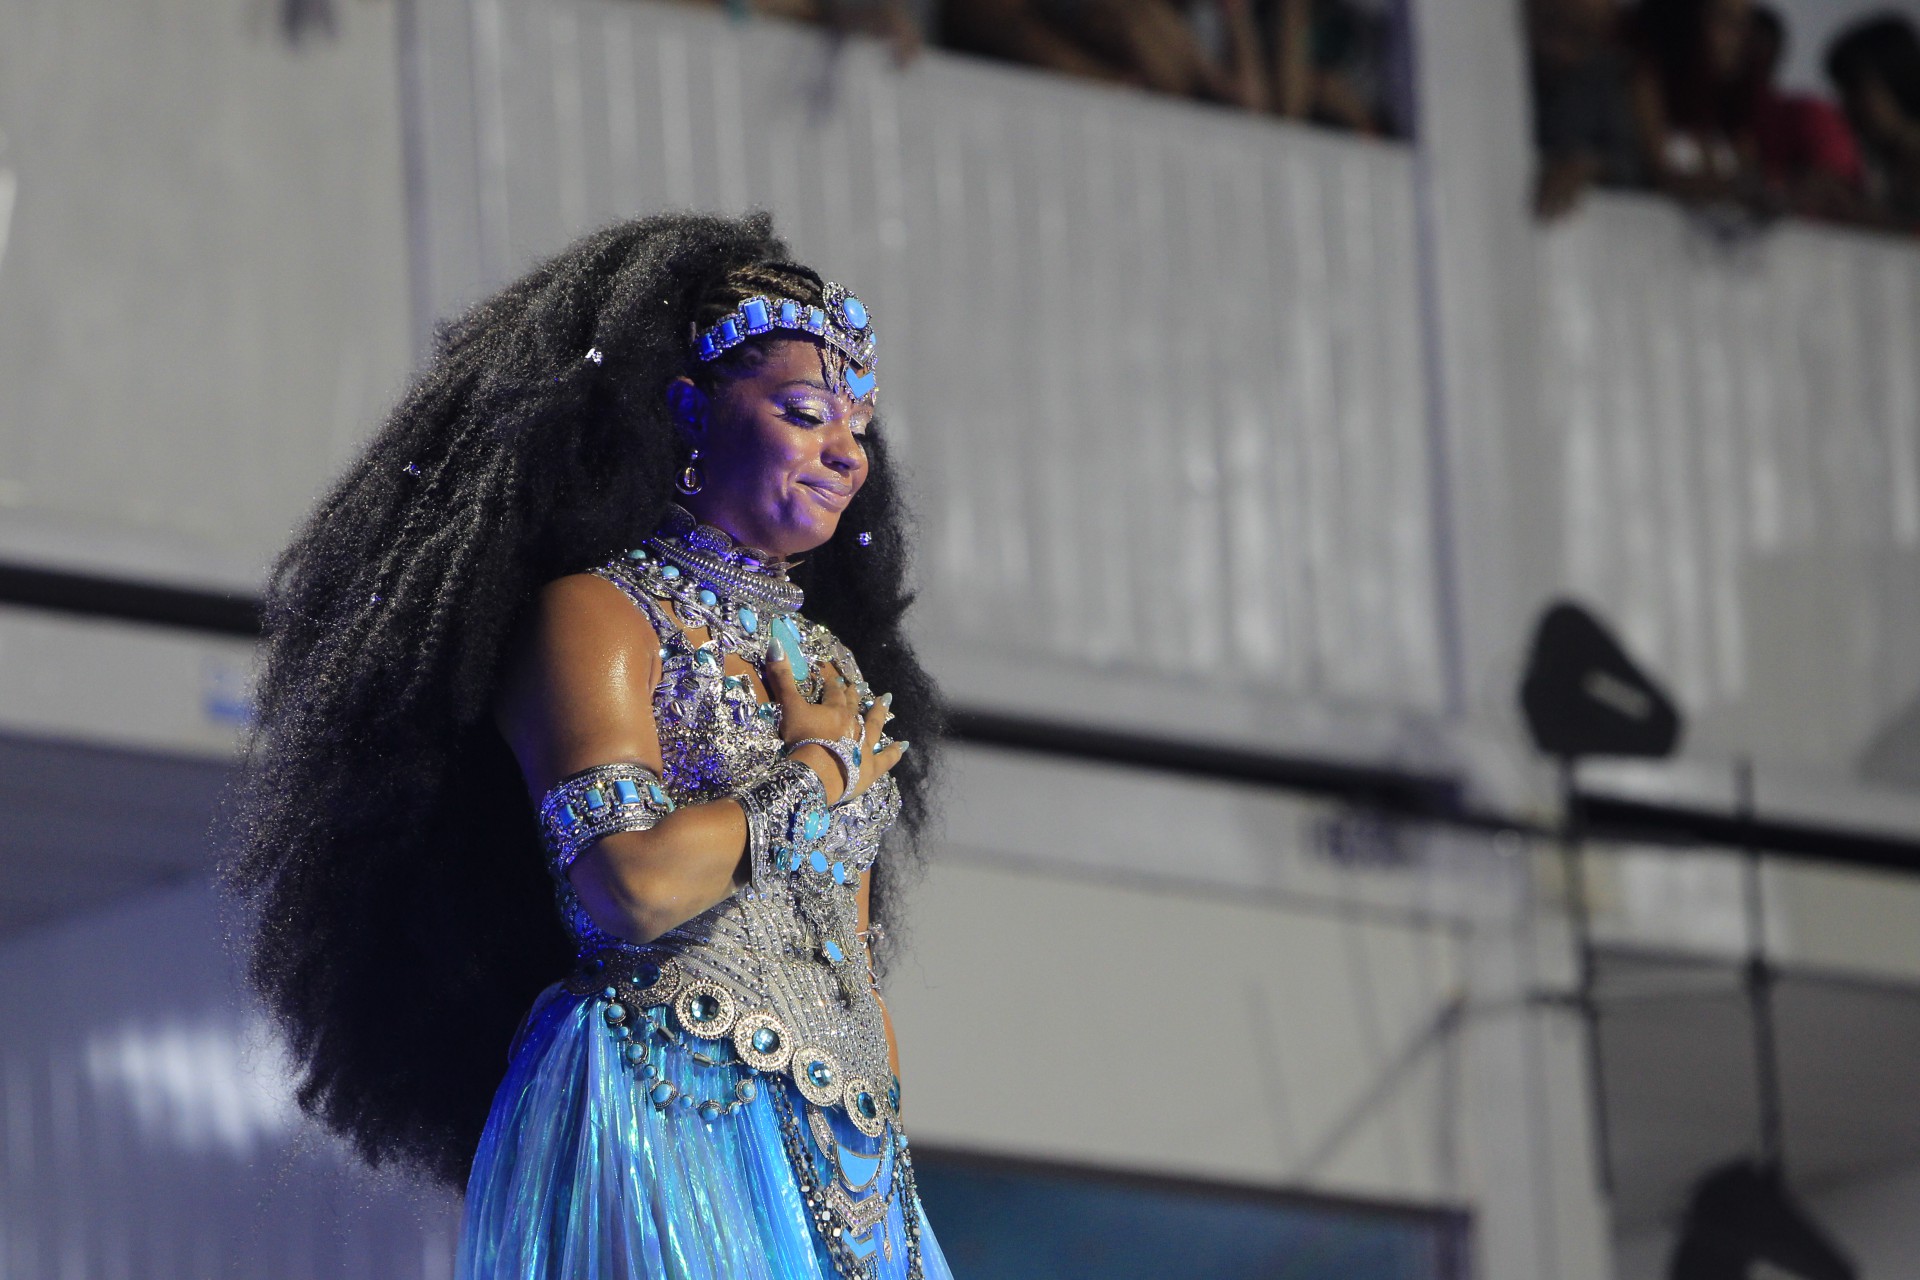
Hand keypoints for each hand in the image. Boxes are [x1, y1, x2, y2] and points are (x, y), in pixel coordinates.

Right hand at [761, 637, 907, 803]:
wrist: (819, 773)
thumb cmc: (804, 740)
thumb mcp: (789, 708)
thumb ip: (782, 679)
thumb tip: (775, 643)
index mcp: (835, 710)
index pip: (834, 693)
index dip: (833, 685)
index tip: (834, 678)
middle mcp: (853, 724)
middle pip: (854, 706)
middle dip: (855, 695)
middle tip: (860, 685)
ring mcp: (865, 745)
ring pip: (875, 725)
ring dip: (879, 712)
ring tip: (886, 701)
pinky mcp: (871, 767)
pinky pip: (887, 758)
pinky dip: (894, 751)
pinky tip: (903, 745)